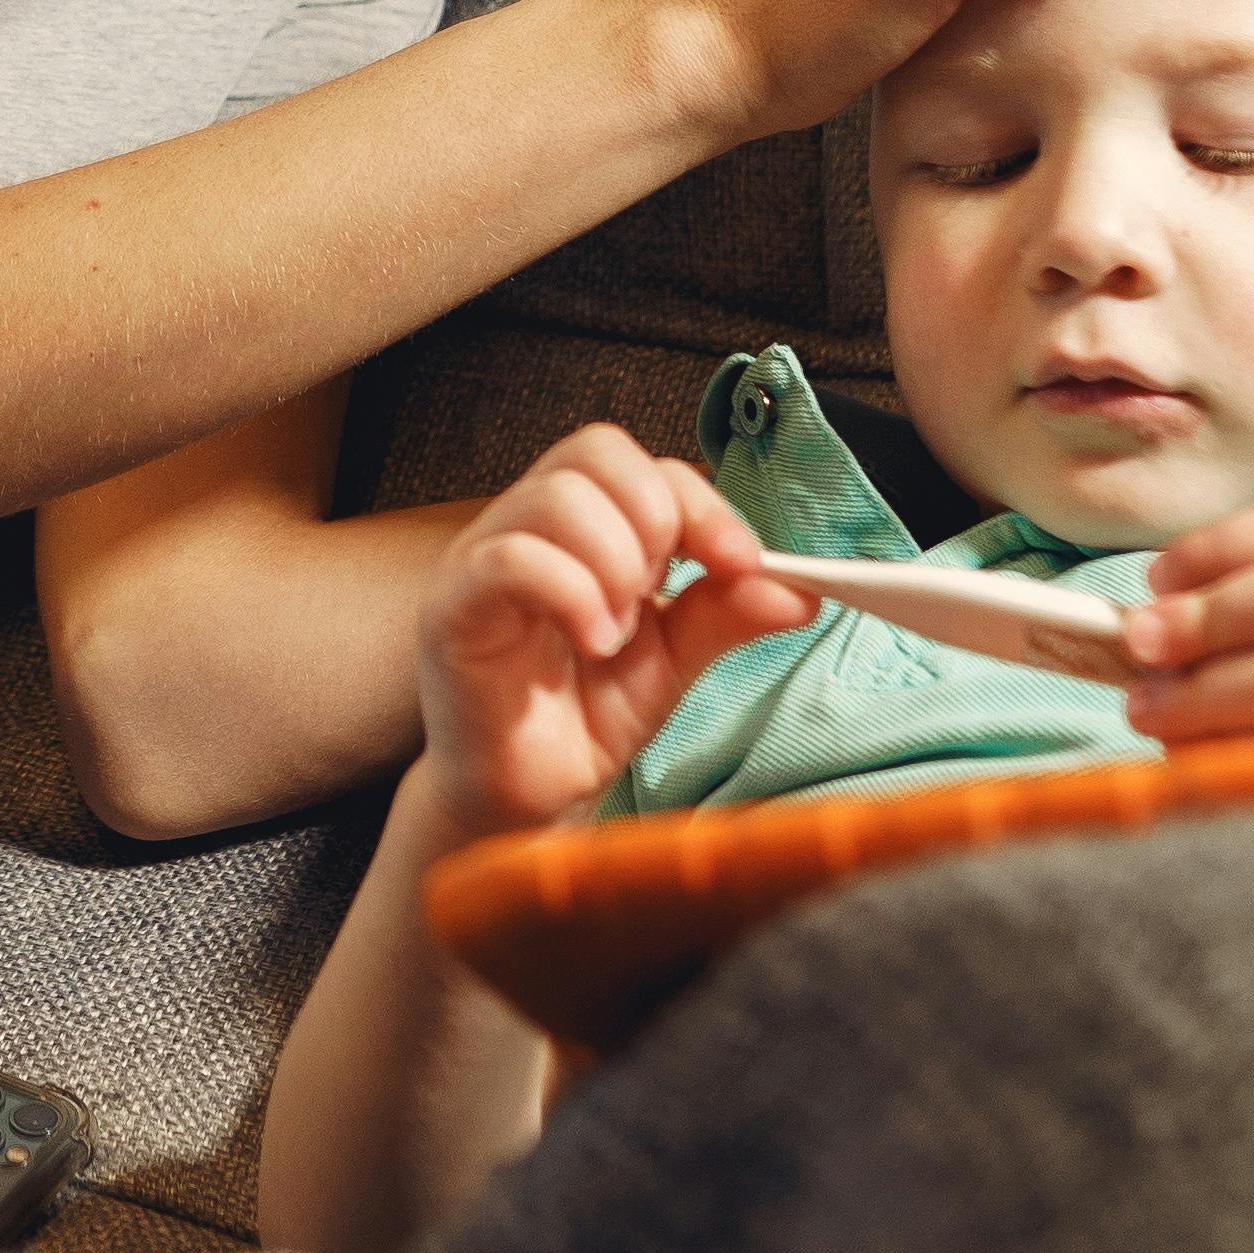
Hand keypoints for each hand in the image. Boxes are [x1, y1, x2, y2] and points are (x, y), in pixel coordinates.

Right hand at [412, 427, 818, 838]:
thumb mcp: (675, 659)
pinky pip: (512, 559)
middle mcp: (526, 524)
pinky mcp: (453, 605)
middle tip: (660, 595)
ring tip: (619, 633)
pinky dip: (573, 594)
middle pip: (596, 451)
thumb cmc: (584, 716)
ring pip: (556, 498)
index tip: (744, 563)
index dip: (701, 504)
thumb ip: (726, 614)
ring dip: (615, 563)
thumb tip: (800, 589)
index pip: (642, 464)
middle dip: (656, 520)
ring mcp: (483, 559)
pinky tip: (594, 643)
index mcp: (581, 524)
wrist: (527, 800)